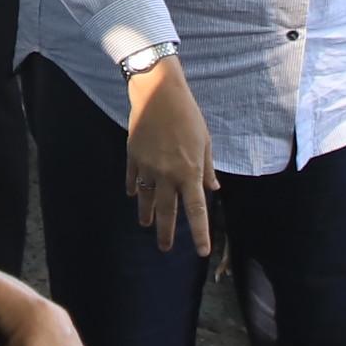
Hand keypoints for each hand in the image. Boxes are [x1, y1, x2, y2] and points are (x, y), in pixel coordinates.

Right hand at [124, 60, 219, 256]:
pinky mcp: (133, 156)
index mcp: (189, 172)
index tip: (201, 252)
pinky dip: (133, 189)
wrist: (158, 94)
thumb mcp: (205, 141)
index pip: (196, 210)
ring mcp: (147, 167)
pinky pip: (132, 179)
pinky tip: (133, 196)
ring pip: (146, 199)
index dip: (199, 233)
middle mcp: (167, 175)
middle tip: (164, 248)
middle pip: (167, 212)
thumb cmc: (188, 115)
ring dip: (147, 214)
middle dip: (166, 233)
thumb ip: (208, 168)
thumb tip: (213, 188)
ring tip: (146, 224)